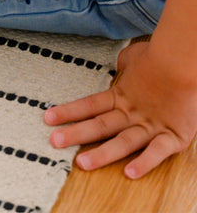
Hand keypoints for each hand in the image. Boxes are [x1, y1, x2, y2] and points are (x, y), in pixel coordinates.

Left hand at [44, 39, 196, 177]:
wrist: (182, 62)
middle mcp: (132, 113)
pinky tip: (129, 173)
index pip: (88, 104)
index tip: (47, 118)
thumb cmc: (158, 56)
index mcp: (120, 95)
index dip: (68, 112)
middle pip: (99, 125)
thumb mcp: (134, 58)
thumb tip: (120, 64)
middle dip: (75, 134)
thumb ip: (125, 65)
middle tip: (54, 142)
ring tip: (82, 163)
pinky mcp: (172, 136)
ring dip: (102, 153)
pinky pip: (157, 152)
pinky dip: (144, 163)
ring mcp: (150, 126)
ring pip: (123, 142)